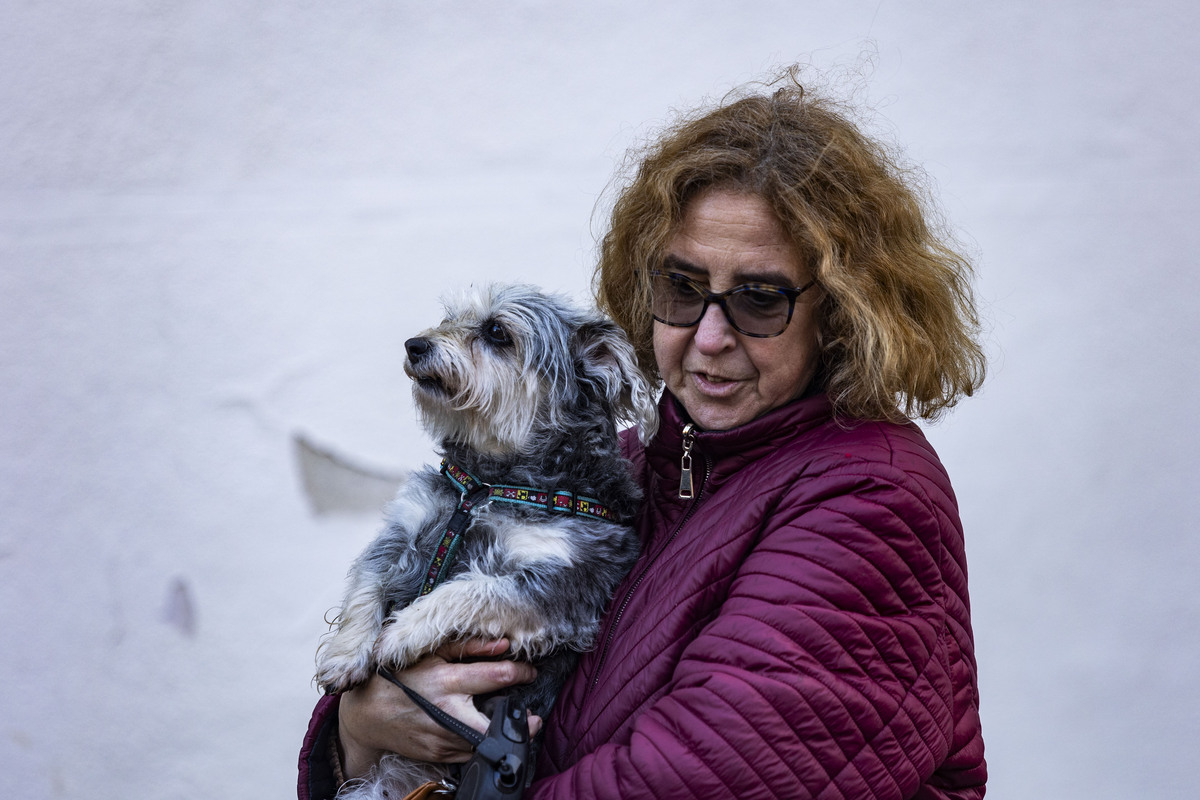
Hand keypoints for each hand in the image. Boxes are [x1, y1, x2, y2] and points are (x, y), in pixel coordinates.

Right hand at [337, 639, 542, 778]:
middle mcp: (447, 712)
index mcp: (447, 680)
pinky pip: (469, 755)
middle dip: (522, 725)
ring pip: (485, 743)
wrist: (365, 714)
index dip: (521, 673)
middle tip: (533, 718)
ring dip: (501, 734)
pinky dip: (480, 745)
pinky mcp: (437, 755)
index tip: (530, 672)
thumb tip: (503, 643)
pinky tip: (481, 733)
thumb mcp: (431, 652)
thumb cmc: (399, 677)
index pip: (497, 676)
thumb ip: (468, 646)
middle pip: (495, 725)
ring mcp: (442, 738)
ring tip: (508, 721)